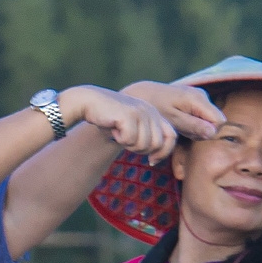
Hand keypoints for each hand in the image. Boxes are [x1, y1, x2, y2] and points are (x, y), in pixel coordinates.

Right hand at [62, 85, 176, 158]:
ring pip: (143, 144)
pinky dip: (120, 139)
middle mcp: (151, 111)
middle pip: (157, 144)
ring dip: (129, 145)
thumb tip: (156, 159)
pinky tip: (114, 129)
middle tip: (127, 142)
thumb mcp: (133, 128)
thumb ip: (147, 137)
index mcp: (155, 113)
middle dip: (142, 151)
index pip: (171, 137)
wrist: (90, 102)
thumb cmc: (110, 119)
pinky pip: (130, 140)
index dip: (163, 152)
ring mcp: (141, 112)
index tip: (151, 160)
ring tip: (120, 134)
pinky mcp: (129, 115)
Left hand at [121, 79, 222, 143]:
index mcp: (198, 99)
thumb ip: (193, 126)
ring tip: (177, 124)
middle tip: (180, 129)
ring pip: (208, 121)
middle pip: (214, 122)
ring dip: (194, 128)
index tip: (190, 132)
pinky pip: (201, 117)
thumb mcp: (173, 120)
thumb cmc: (156, 108)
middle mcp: (202, 95)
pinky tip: (178, 120)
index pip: (219, 121)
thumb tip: (213, 132)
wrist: (143, 94)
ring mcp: (199, 96)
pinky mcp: (195, 99)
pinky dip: (190, 123)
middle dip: (200, 131)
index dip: (208, 132)